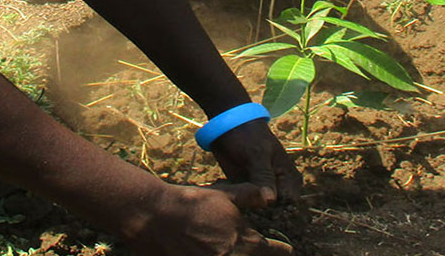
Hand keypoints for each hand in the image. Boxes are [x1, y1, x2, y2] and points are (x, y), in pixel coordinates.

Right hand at [122, 184, 292, 255]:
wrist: (155, 217)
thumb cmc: (191, 202)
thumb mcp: (224, 194)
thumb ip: (249, 197)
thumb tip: (269, 197)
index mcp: (241, 239)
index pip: (270, 250)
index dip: (281, 250)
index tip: (289, 250)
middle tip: (270, 252)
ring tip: (242, 252)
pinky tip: (218, 252)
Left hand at [210, 120, 301, 205]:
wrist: (229, 125)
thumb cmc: (249, 135)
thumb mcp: (257, 153)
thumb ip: (263, 177)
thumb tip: (270, 202)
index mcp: (289, 179)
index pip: (288, 204)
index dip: (275, 209)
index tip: (258, 200)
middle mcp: (278, 188)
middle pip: (273, 212)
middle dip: (258, 208)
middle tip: (243, 193)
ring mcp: (262, 191)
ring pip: (257, 210)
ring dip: (245, 204)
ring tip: (235, 186)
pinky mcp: (246, 191)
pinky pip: (244, 204)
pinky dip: (236, 200)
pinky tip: (228, 188)